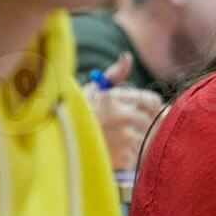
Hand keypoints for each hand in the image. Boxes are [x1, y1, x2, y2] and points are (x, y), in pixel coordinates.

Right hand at [87, 55, 163, 171]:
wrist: (61, 144)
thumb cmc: (79, 114)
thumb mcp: (93, 90)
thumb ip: (114, 74)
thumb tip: (127, 57)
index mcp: (118, 98)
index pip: (153, 101)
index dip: (151, 106)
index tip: (146, 110)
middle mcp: (123, 117)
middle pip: (154, 120)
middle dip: (147, 123)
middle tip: (133, 127)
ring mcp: (125, 139)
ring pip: (149, 138)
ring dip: (141, 139)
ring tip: (122, 139)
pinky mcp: (124, 158)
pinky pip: (140, 155)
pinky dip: (133, 155)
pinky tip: (118, 151)